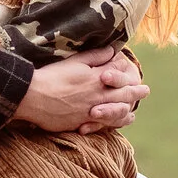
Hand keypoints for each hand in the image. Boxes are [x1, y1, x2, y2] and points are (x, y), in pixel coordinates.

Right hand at [16, 46, 150, 133]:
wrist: (32, 96)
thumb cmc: (51, 76)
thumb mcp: (75, 61)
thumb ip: (96, 57)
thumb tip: (112, 51)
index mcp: (96, 80)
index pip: (119, 80)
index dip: (130, 79)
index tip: (138, 79)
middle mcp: (96, 98)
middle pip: (122, 97)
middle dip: (135, 94)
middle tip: (145, 91)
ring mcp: (89, 113)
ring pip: (115, 114)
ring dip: (125, 114)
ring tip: (132, 114)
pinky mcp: (79, 124)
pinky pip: (100, 127)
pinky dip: (109, 125)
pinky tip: (112, 125)